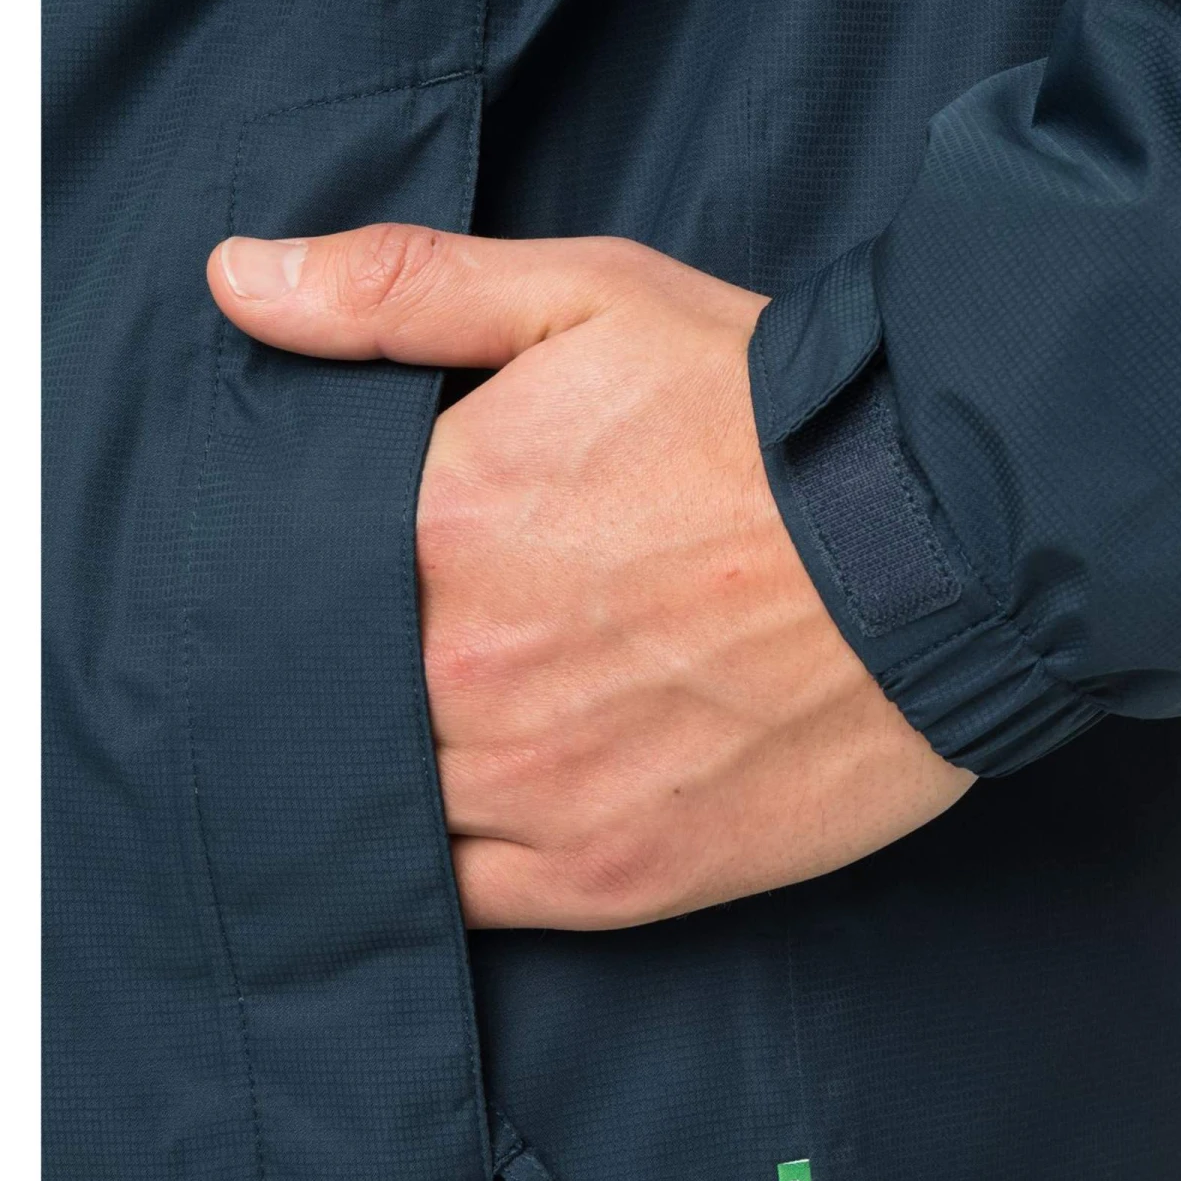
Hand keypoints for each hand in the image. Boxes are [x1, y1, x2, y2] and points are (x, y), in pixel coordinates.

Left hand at [208, 225, 973, 928]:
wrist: (943, 546)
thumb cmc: (765, 417)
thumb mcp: (587, 297)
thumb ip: (397, 290)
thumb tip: (236, 281)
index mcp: (437, 523)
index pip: (279, 580)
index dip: (281, 587)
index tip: (301, 587)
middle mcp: (464, 669)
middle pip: (323, 703)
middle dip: (323, 686)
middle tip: (362, 667)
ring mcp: (532, 786)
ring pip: (382, 807)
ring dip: (372, 780)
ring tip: (400, 746)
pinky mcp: (604, 875)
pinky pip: (457, 900)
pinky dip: (427, 873)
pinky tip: (440, 829)